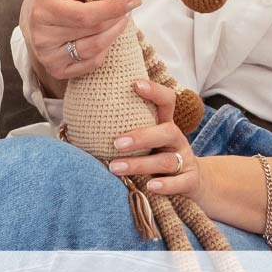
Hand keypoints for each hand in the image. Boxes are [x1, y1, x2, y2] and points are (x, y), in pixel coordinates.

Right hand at [21, 0, 140, 83]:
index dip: (113, 8)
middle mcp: (43, 38)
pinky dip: (105, 47)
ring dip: (114, 32)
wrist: (30, 21)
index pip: (85, 14)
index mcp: (43, 12)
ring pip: (96, 49)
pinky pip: (93, 62)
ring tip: (120, 18)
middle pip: (94, 31)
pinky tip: (106, 34)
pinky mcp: (58, 70)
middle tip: (129, 4)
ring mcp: (50, 58)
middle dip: (117, 17)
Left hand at [105, 79, 206, 202]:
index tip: (134, 84)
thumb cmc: (158, 159)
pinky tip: (150, 187)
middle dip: (141, 136)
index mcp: (165, 126)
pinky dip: (166, 185)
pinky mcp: (191, 181)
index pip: (166, 101)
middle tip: (116, 142)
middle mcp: (177, 141)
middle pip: (166, 131)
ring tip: (115, 168)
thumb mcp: (147, 144)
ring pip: (166, 160)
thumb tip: (78, 123)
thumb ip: (125, 133)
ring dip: (140, 164)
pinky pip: (180, 183)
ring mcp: (185, 161)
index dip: (154, 91)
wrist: (194, 184)